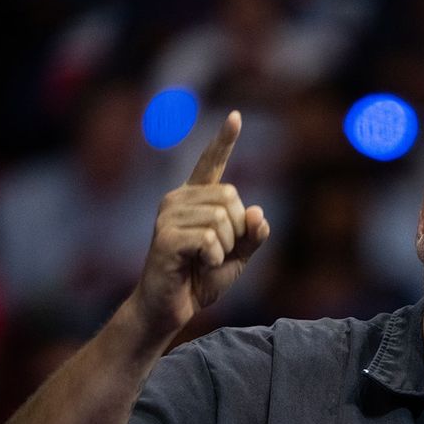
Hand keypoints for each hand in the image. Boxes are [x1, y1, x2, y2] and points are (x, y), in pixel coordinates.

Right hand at [131, 111, 269, 336]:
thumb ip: (252, 234)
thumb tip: (257, 212)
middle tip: (216, 254)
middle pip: (231, 197)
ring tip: (205, 261)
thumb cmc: (201, 278)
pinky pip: (210, 239)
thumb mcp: (238, 256)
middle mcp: (178, 199)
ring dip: (225, 248)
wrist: (171, 308)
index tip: (235, 116)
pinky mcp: (165, 236)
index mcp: (195, 199)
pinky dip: (214, 258)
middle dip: (236, 231)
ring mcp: (168, 215)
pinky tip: (198, 265)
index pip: (212, 164)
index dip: (224, 140)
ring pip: (222, 219)